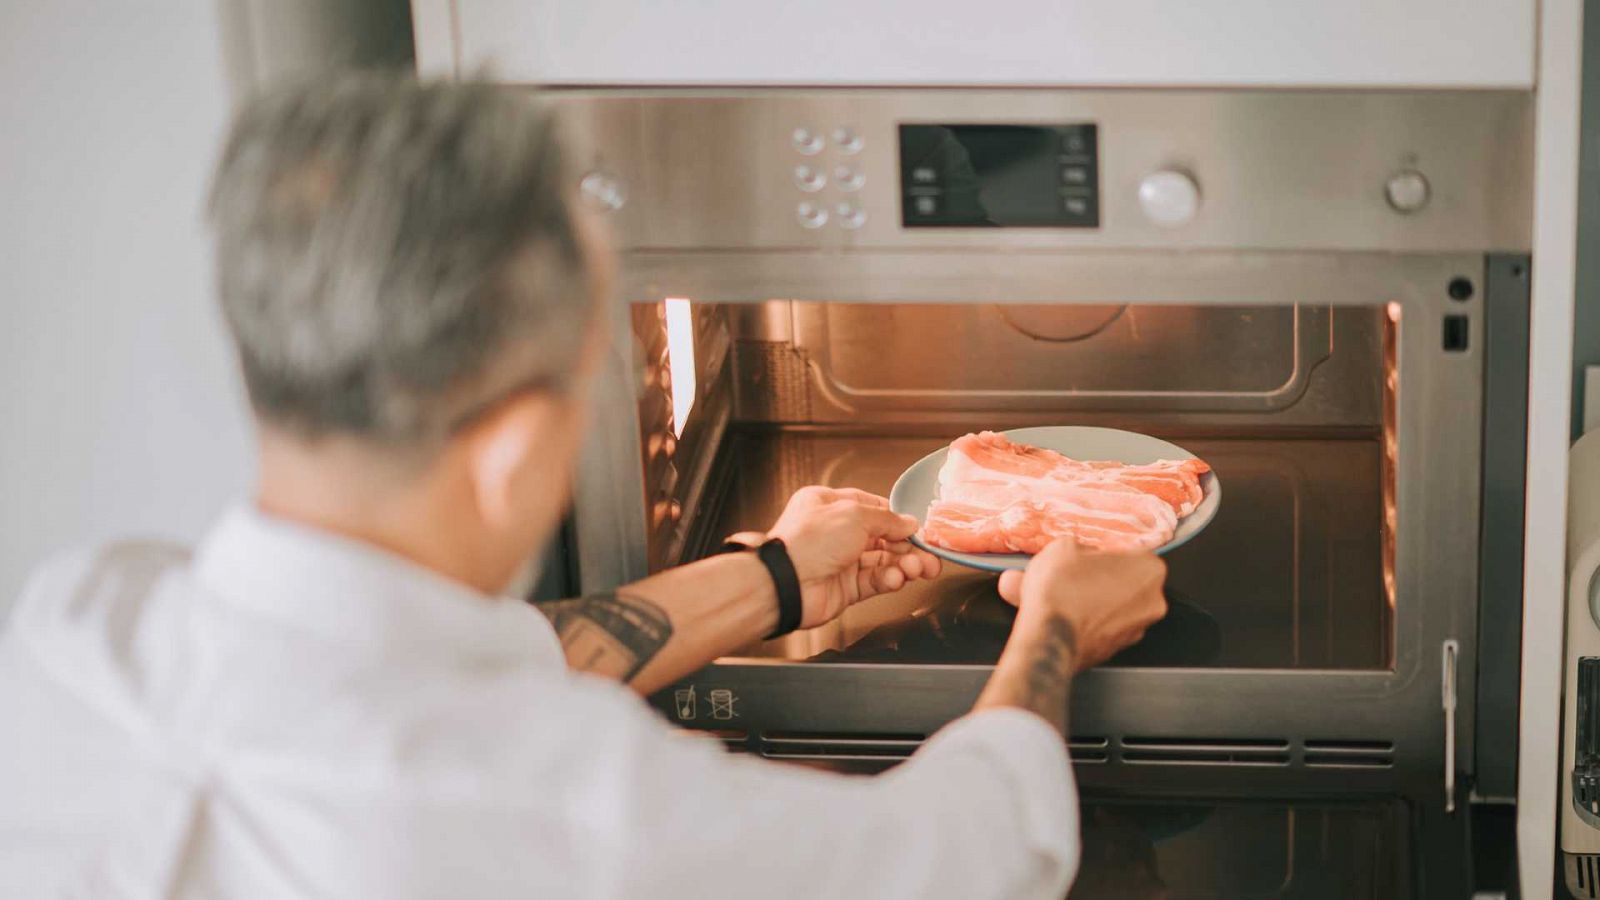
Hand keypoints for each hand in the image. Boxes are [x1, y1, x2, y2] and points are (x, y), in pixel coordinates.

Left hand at [734, 486, 942, 627]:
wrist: (788, 584)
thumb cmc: (808, 542)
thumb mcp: (854, 515)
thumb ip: (887, 519)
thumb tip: (908, 522)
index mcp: (828, 505)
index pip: (872, 508)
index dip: (897, 518)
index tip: (918, 528)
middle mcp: (834, 532)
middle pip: (882, 537)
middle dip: (908, 546)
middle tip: (929, 555)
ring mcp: (840, 561)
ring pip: (882, 560)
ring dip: (904, 564)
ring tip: (918, 569)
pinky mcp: (845, 588)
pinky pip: (875, 581)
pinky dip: (889, 579)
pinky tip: (897, 578)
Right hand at [996, 539, 1166, 670]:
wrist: (1047, 637)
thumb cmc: (1061, 591)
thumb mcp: (1065, 546)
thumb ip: (1084, 546)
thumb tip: (1081, 553)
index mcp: (1149, 569)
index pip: (1133, 551)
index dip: (1107, 551)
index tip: (1091, 553)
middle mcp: (1152, 602)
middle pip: (1129, 581)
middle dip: (1104, 577)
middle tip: (1077, 574)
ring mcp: (1136, 630)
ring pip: (1117, 607)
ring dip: (1097, 601)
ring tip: (1067, 596)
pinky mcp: (1116, 650)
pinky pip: (1105, 628)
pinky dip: (1090, 622)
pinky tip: (1068, 615)